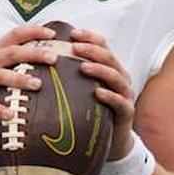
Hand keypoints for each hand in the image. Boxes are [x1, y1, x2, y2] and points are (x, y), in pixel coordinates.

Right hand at [0, 25, 57, 123]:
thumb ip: (6, 62)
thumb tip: (36, 60)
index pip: (14, 35)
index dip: (34, 32)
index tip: (52, 34)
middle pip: (12, 52)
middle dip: (34, 53)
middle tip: (53, 58)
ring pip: (0, 75)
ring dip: (20, 79)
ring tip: (38, 84)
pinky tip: (11, 114)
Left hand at [70, 28, 134, 159]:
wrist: (112, 141)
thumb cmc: (94, 111)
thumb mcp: (84, 89)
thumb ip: (74, 74)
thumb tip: (47, 57)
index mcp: (111, 68)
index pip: (103, 46)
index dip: (90, 37)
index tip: (72, 33)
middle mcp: (120, 78)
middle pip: (109, 58)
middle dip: (91, 50)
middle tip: (74, 47)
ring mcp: (125, 95)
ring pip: (116, 77)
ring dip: (100, 70)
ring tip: (83, 67)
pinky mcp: (126, 112)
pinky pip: (120, 102)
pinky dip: (110, 96)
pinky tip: (98, 93)